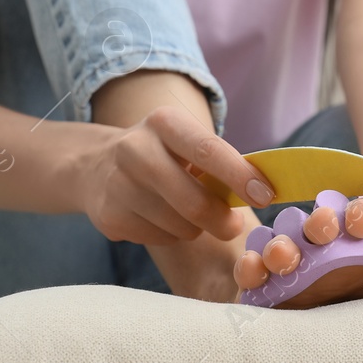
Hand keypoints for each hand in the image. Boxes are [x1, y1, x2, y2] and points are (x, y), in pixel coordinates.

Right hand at [82, 105, 273, 245]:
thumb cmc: (162, 154)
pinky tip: (160, 217)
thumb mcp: (186, 141)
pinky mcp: (109, 217)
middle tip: (233, 225)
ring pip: (180, 226)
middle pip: (194, 201)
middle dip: (222, 220)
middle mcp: (136, 149)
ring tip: (186, 212)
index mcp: (164, 123)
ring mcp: (118, 185)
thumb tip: (264, 190)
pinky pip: (160, 240)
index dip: (240, 176)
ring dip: (195, 228)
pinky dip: (171, 235)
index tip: (266, 195)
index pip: (209, 150)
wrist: (96, 166)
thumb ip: (220, 161)